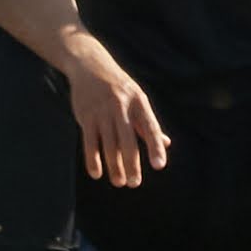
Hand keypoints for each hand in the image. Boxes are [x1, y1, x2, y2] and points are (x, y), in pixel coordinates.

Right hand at [71, 58, 169, 187]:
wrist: (91, 67)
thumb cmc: (119, 88)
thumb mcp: (138, 100)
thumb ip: (148, 124)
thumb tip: (164, 144)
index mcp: (139, 102)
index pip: (150, 128)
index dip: (154, 147)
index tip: (159, 165)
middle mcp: (121, 107)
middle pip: (128, 141)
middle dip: (132, 164)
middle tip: (134, 183)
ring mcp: (102, 112)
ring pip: (108, 144)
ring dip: (114, 166)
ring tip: (119, 182)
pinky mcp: (85, 116)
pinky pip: (89, 142)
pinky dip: (93, 159)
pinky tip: (97, 173)